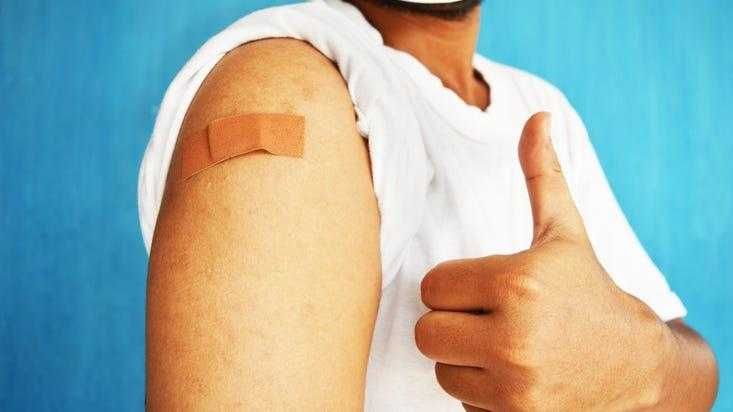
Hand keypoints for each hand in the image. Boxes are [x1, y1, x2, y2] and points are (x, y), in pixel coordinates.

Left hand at [415, 112, 677, 410]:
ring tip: (506, 348)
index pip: (432, 286)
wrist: (637, 366)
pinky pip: (462, 403)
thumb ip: (541, 176)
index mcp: (518, 282)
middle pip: (427, 331)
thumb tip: (537, 117)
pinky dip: (480, 392)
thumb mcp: (565, 233)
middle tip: (489, 319)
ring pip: (441, 370)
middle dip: (452, 323)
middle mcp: (514, 337)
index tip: (485, 289)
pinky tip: (515, 378)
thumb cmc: (588, 292)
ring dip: (464, 360)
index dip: (454, 287)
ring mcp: (515, 387)